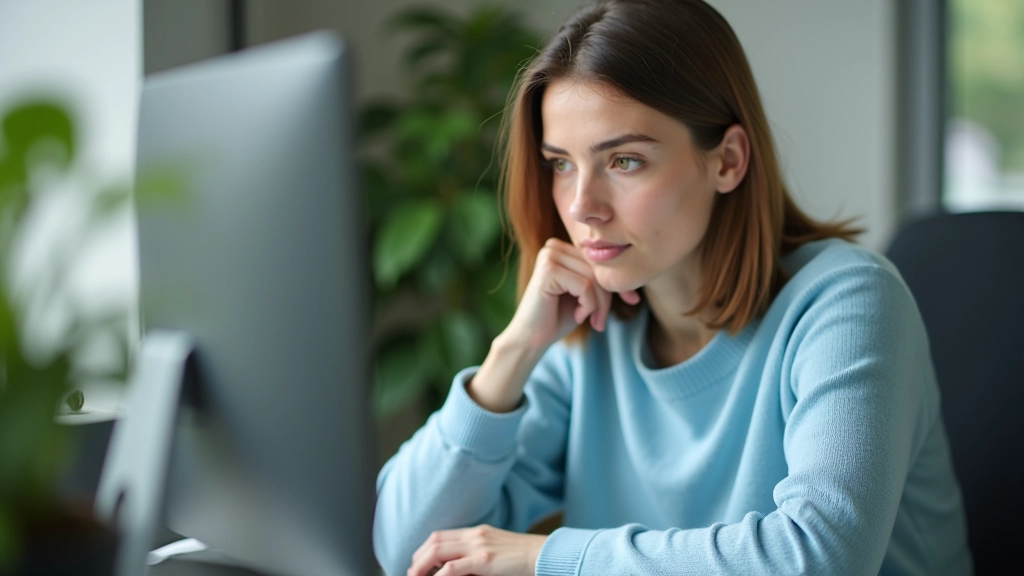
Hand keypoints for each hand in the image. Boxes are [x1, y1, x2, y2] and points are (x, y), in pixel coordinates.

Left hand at [407, 524, 547, 575]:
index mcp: (477, 532)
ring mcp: (479, 546)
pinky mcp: (484, 560)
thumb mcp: (497, 550)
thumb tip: (458, 567)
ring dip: (421, 567)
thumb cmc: (523, 557)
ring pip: (437, 551)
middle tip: (411, 574)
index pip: (441, 535)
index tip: (417, 565)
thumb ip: (478, 554)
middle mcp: (474, 535)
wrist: (544, 555)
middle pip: (434, 541)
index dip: (424, 550)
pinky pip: (452, 568)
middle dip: (417, 558)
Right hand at [503, 238, 640, 352]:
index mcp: (563, 248)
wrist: (532, 339)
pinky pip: (585, 286)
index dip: (617, 281)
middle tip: (600, 321)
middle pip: (599, 267)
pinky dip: (588, 306)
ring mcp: (549, 256)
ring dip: (598, 305)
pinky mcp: (548, 270)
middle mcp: (554, 247)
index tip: (632, 301)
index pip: (601, 260)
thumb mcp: (587, 293)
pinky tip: (577, 316)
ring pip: (594, 277)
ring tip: (589, 320)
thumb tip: (636, 271)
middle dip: (607, 297)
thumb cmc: (559, 317)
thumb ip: (602, 278)